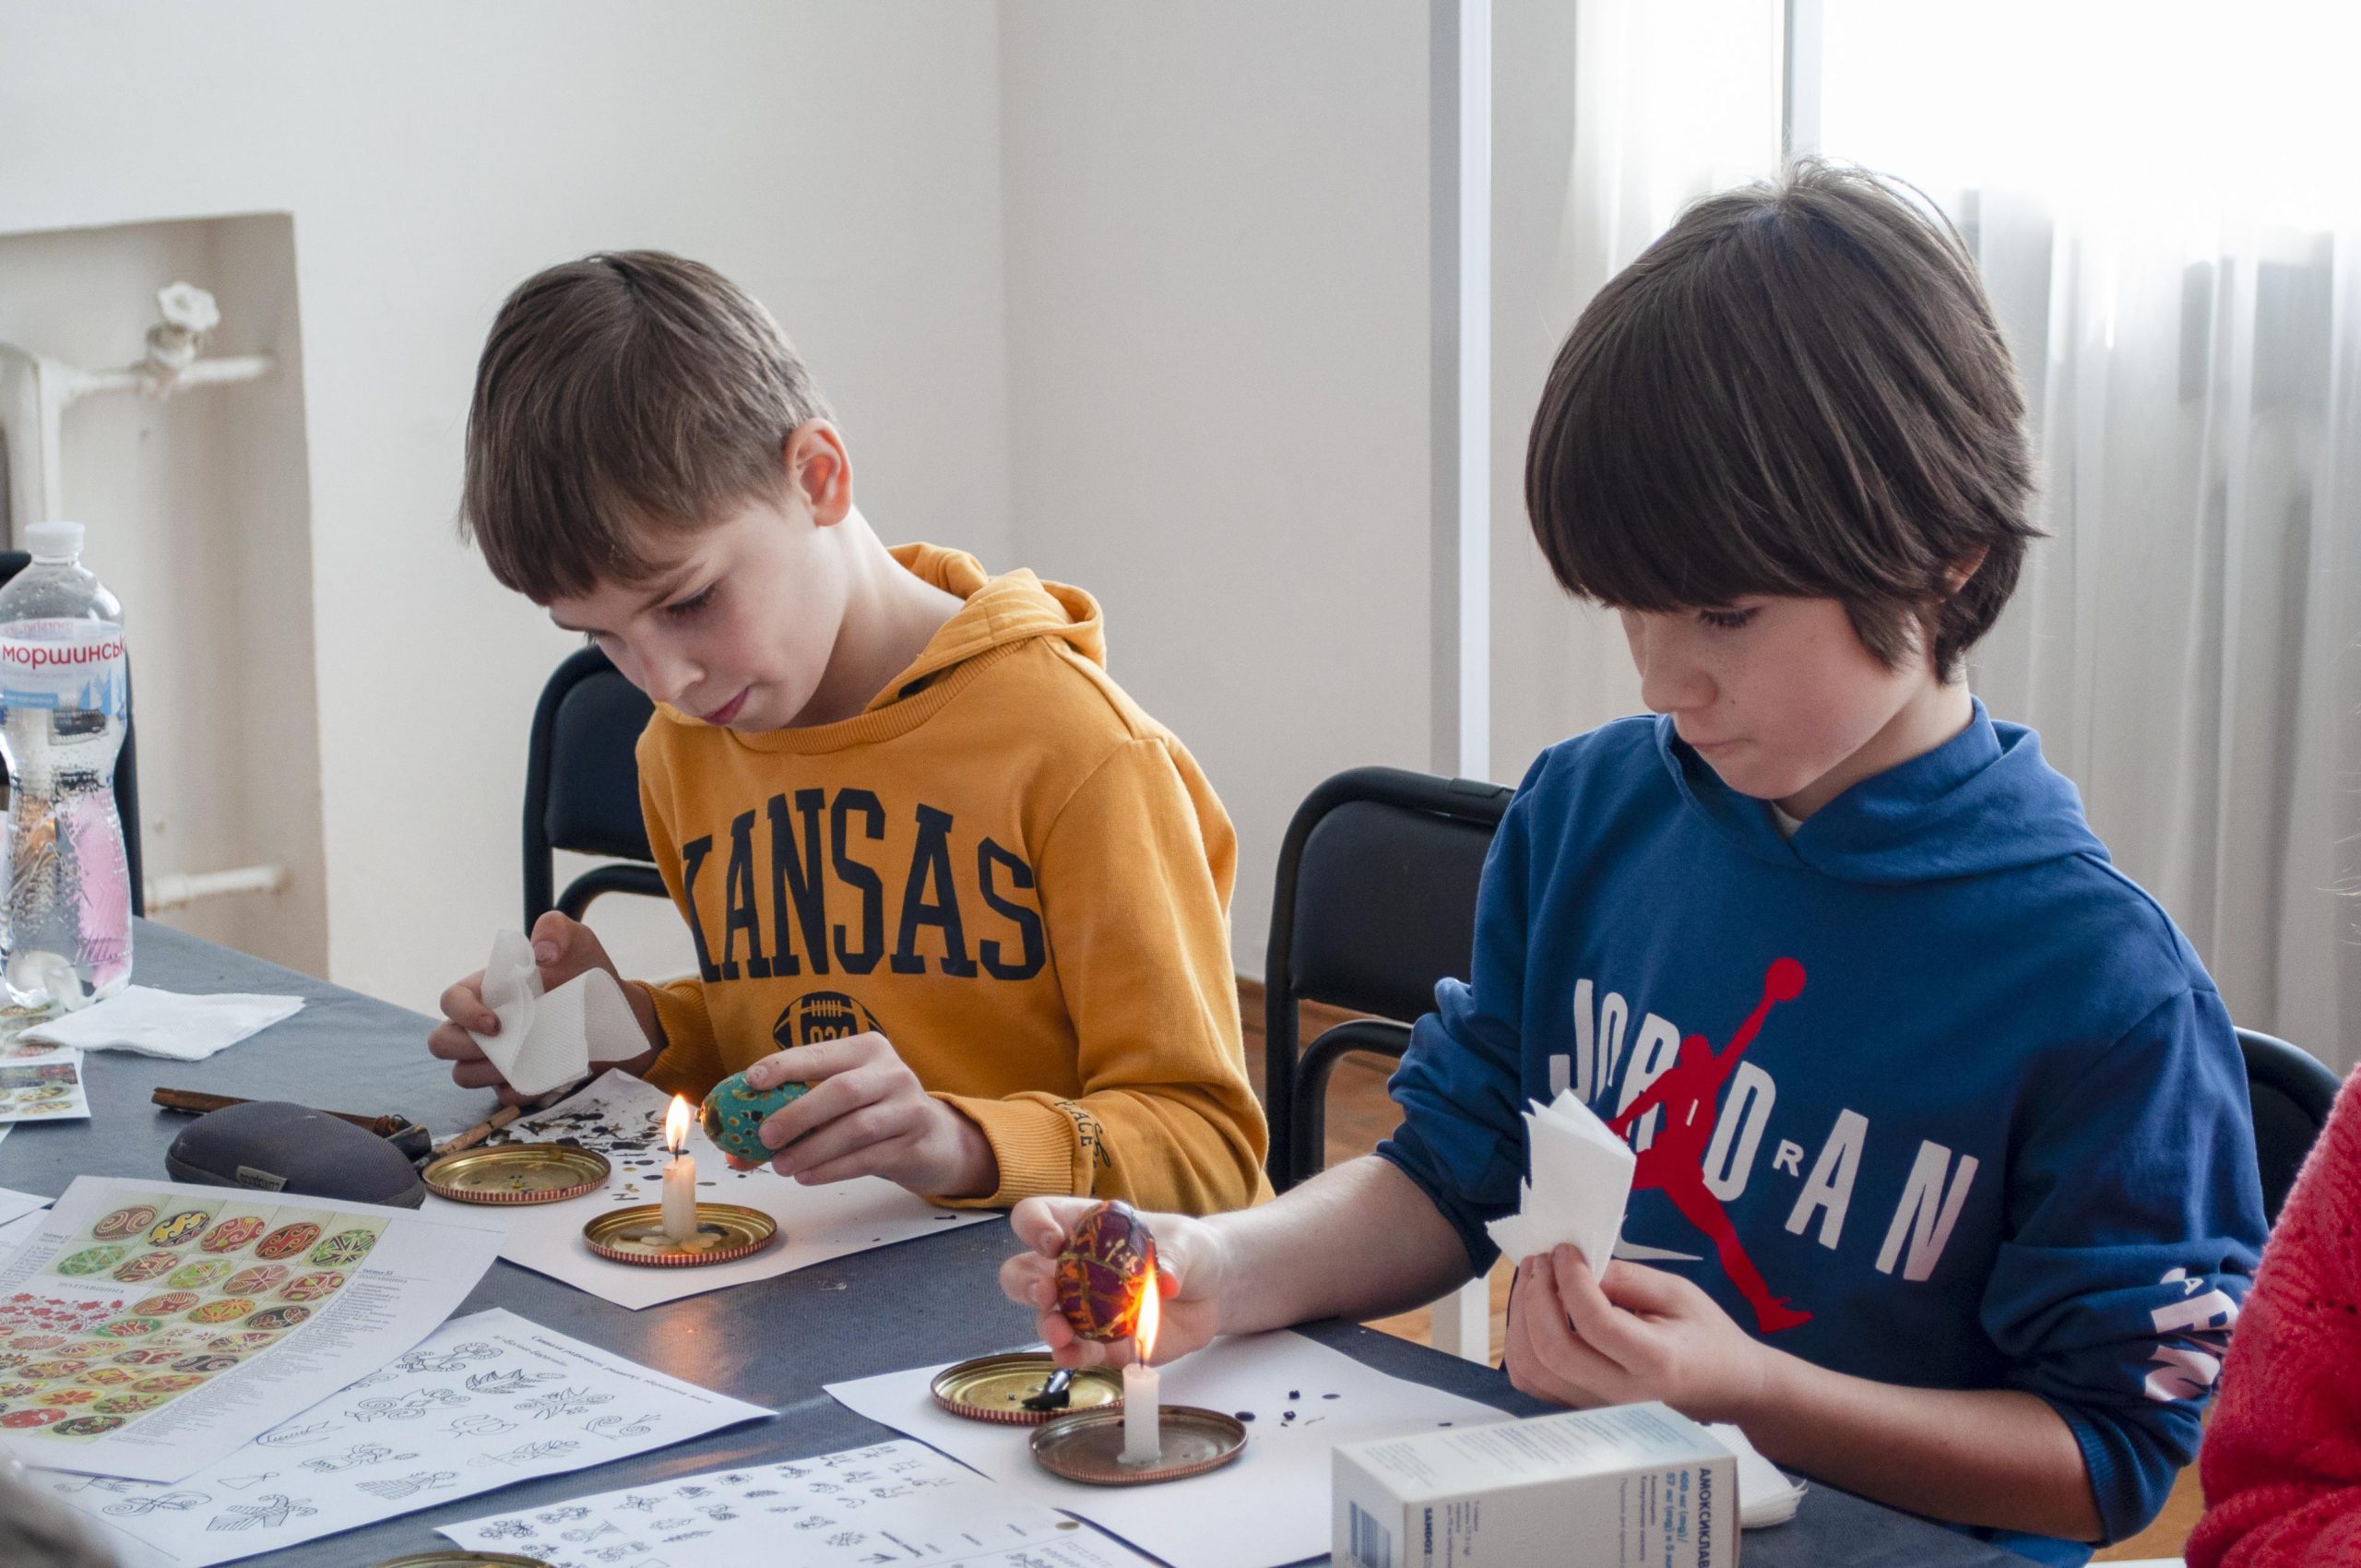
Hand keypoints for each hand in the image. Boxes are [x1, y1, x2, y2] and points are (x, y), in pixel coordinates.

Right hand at [425, 911, 659, 1102]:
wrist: (617, 1014)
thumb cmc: (587, 973)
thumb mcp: (577, 942)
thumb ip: (556, 929)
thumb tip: (541, 950)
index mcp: (487, 989)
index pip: (450, 1000)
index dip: (462, 1013)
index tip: (495, 1023)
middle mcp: (484, 1024)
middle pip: (442, 1042)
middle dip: (464, 1048)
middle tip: (505, 1043)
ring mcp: (498, 1055)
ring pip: (464, 1075)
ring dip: (488, 1073)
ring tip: (528, 1059)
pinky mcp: (518, 1080)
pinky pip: (503, 1096)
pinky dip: (520, 1090)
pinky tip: (547, 1076)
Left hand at [730, 1032, 998, 1198]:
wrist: (934, 1140)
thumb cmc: (873, 1113)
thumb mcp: (840, 1103)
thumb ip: (793, 1116)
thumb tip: (734, 1150)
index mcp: (867, 1050)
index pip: (821, 1054)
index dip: (786, 1066)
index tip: (752, 1081)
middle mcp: (891, 1073)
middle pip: (842, 1090)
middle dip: (798, 1113)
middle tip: (765, 1137)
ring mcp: (908, 1108)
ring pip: (855, 1128)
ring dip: (812, 1149)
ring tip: (781, 1166)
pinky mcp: (914, 1143)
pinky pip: (868, 1158)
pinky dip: (832, 1169)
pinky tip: (807, 1176)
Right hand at [997, 1197, 1226, 1368]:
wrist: (1213, 1293)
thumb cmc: (1189, 1251)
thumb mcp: (1185, 1242)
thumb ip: (1173, 1257)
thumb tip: (1166, 1281)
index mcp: (1082, 1227)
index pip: (1036, 1216)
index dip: (1033, 1226)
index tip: (1053, 1243)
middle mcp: (1071, 1267)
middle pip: (1022, 1272)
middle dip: (1026, 1283)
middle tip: (1046, 1293)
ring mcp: (1081, 1307)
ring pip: (1043, 1317)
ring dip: (1046, 1326)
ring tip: (1060, 1334)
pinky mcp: (1099, 1342)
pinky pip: (1075, 1352)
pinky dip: (1072, 1356)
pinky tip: (1076, 1356)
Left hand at [1503, 1247, 1770, 1425]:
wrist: (1725, 1387)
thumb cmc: (1706, 1336)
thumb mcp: (1678, 1293)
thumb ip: (1626, 1278)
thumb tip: (1574, 1265)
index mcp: (1655, 1361)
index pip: (1595, 1322)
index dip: (1570, 1279)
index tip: (1564, 1250)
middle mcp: (1621, 1393)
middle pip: (1552, 1349)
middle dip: (1535, 1295)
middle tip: (1541, 1259)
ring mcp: (1598, 1407)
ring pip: (1533, 1369)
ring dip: (1520, 1317)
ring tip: (1533, 1278)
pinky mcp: (1582, 1407)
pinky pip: (1533, 1381)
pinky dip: (1520, 1342)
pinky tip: (1533, 1310)